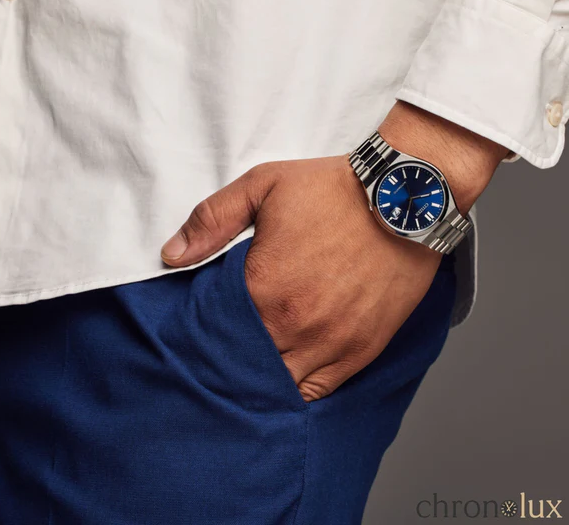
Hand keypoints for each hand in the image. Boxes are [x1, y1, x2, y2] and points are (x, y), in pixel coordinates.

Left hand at [160, 102, 507, 401]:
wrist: (405, 198)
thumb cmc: (333, 191)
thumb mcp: (263, 186)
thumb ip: (212, 219)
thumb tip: (171, 255)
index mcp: (263, 288)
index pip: (215, 331)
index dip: (205, 331)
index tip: (205, 326)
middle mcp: (295, 325)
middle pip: (244, 364)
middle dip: (230, 359)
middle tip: (224, 350)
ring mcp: (330, 343)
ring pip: (280, 385)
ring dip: (262, 379)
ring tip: (253, 366)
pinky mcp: (361, 350)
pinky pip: (320, 391)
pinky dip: (297, 390)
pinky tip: (286, 378)